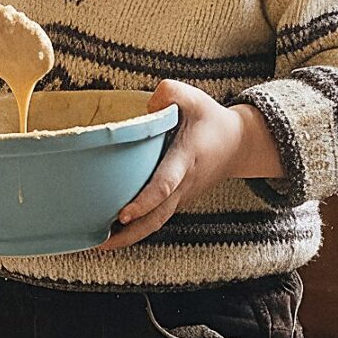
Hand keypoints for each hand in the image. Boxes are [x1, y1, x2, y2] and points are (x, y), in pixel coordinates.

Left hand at [97, 80, 282, 251]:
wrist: (239, 146)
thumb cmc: (212, 120)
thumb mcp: (195, 98)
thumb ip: (171, 92)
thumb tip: (147, 106)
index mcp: (186, 160)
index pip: (165, 185)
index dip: (144, 201)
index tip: (123, 213)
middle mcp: (184, 184)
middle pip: (156, 217)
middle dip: (130, 233)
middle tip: (100, 243)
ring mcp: (181, 196)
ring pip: (155, 224)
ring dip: (129, 238)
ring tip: (99, 244)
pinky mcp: (177, 200)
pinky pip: (157, 218)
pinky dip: (137, 229)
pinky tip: (112, 232)